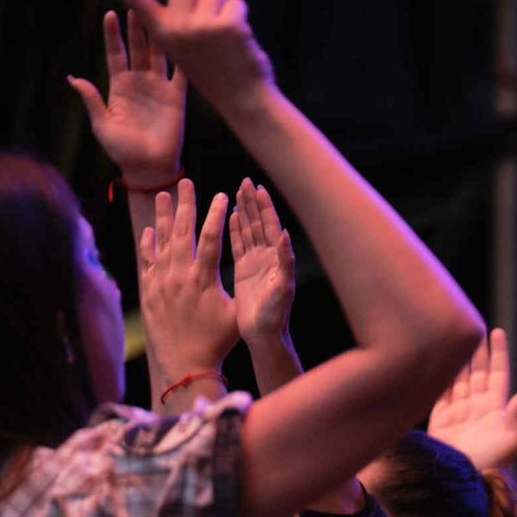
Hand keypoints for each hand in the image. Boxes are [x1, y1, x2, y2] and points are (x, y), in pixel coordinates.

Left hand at [67, 9, 184, 182]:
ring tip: (158, 16)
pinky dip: (182, 60)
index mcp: (119, 88)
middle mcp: (139, 83)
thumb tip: (74, 78)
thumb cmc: (123, 150)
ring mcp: (159, 89)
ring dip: (157, 38)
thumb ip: (92, 100)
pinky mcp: (177, 98)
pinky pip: (180, 76)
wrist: (149, 168)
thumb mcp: (101, 125)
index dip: (113, 36)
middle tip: (136, 5)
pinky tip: (183, 42)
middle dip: (136, 28)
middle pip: (137, 49)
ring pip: (158, 56)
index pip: (115, 55)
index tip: (110, 15)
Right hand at [103, 0, 274, 116]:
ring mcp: (202, 27)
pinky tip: (241, 41)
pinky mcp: (227, 26)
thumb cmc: (216, 72)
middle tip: (211, 22)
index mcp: (161, 33)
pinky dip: (242, 15)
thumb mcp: (184, 49)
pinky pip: (236, 2)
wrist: (244, 100)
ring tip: (226, 37)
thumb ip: (176, 22)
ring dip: (224, 5)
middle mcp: (176, 28)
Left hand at [139, 179, 236, 390]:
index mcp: (204, 278)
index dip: (216, 214)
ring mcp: (161, 281)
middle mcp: (179, 275)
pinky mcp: (150, 291)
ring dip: (162, 216)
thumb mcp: (235, 313)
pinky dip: (148, 244)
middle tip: (185, 181)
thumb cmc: (218, 340)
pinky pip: (147, 261)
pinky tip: (148, 231)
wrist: (186, 363)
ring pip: (161, 241)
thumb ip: (238, 288)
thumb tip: (251, 267)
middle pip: (182, 231)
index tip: (222, 196)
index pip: (211, 237)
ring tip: (162, 195)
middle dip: (185, 204)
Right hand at [228, 178, 294, 348]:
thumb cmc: (275, 315)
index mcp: (277, 259)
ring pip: (248, 231)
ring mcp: (256, 264)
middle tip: (245, 181)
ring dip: (244, 212)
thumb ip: (285, 262)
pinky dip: (236, 230)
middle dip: (253, 202)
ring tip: (237, 192)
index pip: (270, 226)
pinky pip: (238, 245)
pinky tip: (232, 216)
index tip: (258, 188)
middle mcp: (268, 258)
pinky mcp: (244, 272)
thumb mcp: (282, 288)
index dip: (265, 207)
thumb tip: (285, 234)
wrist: (264, 335)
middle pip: (259, 223)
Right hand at [426, 328, 516, 471]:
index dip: (498, 353)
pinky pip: (439, 393)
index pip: (498, 373)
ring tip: (454, 336)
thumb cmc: (492, 461)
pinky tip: (438, 360)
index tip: (497, 332)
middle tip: (473, 326)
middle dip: (476, 351)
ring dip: (458, 360)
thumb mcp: (512, 438)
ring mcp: (458, 413)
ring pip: (458, 379)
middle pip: (476, 372)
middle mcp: (477, 407)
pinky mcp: (440, 420)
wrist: (463, 479)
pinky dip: (439, 377)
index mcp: (497, 408)